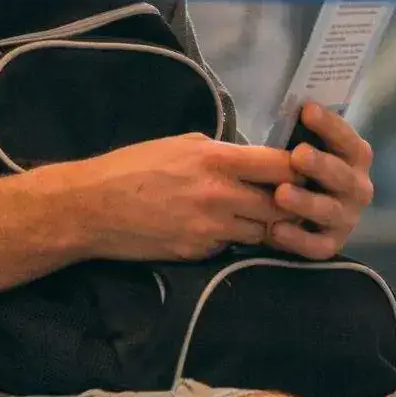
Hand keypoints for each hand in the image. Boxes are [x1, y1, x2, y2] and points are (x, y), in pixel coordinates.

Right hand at [70, 135, 294, 260]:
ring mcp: (211, 229)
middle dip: (290, 203)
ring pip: (262, 231)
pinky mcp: (199, 253)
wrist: (92, 207)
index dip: (299, 169)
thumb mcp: (181, 143)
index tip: (304, 171)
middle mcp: (220, 195)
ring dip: (263, 225)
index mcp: (217, 159)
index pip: (281, 165)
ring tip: (256, 216)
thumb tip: (250, 160)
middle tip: (291, 200)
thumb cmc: (133, 167)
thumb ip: (220, 153)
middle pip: (282, 204)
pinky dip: (232, 239)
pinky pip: (230, 246)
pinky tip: (218, 230)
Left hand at [267, 105, 376, 260]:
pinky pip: (316, 246)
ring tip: (281, 193)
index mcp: (356, 157)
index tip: (307, 110)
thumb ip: (303, 131)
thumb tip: (293, 106)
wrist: (305, 210)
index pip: (348, 140)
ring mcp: (346, 219)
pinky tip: (276, 230)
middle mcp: (358, 188)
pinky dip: (298, 239)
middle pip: (343, 177)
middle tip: (298, 155)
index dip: (330, 125)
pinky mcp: (331, 245)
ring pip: (329, 211)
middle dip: (321, 165)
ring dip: (306, 202)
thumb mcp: (307, 144)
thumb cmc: (304, 166)